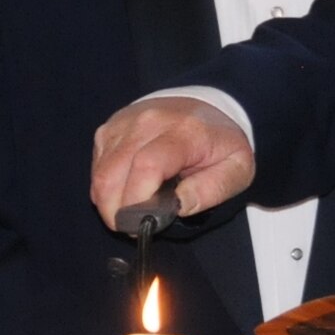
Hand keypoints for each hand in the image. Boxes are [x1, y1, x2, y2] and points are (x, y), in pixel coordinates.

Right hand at [92, 96, 255, 229]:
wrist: (207, 106)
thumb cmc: (221, 143)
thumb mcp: (237, 169)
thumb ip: (212, 189)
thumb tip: (179, 205)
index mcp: (183, 132)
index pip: (147, 167)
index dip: (137, 203)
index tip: (144, 225)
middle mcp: (147, 122)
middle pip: (113, 175)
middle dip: (117, 213)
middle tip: (136, 228)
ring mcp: (124, 123)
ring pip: (100, 174)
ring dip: (109, 203)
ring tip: (132, 212)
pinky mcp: (110, 128)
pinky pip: (97, 167)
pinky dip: (106, 187)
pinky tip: (126, 191)